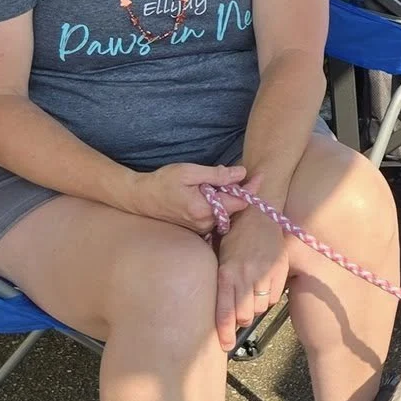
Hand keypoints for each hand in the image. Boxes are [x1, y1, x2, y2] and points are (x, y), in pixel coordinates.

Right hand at [125, 161, 245, 234]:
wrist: (141, 197)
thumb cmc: (163, 182)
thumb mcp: (189, 172)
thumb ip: (217, 175)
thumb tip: (241, 173)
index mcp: (203, 209)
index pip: (238, 202)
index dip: (251, 189)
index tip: (259, 176)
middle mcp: (204, 223)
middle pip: (234, 208)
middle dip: (239, 191)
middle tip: (240, 174)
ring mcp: (200, 228)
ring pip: (225, 212)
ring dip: (228, 197)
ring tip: (221, 181)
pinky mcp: (197, 228)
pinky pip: (216, 215)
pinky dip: (219, 204)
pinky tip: (213, 192)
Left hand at [215, 206, 288, 350]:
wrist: (257, 213)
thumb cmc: (234, 234)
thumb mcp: (219, 255)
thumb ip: (220, 281)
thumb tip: (220, 309)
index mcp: (226, 273)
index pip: (225, 312)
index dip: (224, 333)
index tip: (224, 346)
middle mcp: (245, 275)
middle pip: (243, 315)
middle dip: (240, 319)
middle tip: (238, 314)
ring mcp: (264, 273)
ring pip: (259, 308)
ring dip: (254, 308)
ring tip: (251, 296)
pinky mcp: (279, 270)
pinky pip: (274, 298)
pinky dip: (268, 298)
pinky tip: (264, 287)